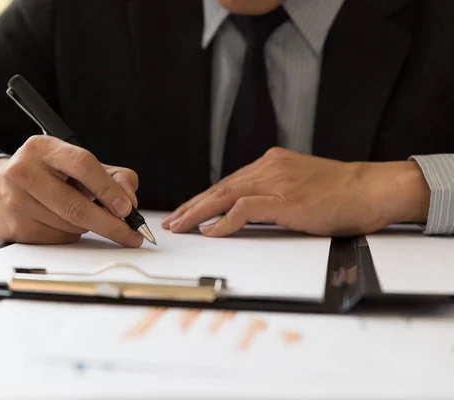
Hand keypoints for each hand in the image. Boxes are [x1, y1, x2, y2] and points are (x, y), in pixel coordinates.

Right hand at [0, 135, 143, 246]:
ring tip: (83, 215)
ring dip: (88, 227)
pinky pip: (57, 239)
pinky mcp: (14, 227)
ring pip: (70, 226)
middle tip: (130, 234)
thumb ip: (113, 176)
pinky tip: (63, 222)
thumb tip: (129, 201)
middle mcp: (24, 171)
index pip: (83, 164)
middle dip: (110, 224)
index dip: (108, 189)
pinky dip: (71, 235)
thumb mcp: (78, 165)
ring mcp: (15, 200)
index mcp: (43, 148)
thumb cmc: (48, 175)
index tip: (127, 208)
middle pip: (76, 205)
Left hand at [162, 147, 429, 236]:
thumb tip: (248, 211)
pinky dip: (224, 221)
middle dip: (192, 206)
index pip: (228, 183)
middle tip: (172, 221)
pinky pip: (245, 210)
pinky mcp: (286, 200)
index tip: (187, 211)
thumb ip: (273, 193)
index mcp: (271, 164)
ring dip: (198, 213)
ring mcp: (276, 183)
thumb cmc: (342, 191)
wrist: (372, 188)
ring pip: (225, 195)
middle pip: (220, 188)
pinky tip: (211, 232)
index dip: (204, 199)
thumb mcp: (300, 185)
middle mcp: (269, 168)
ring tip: (180, 226)